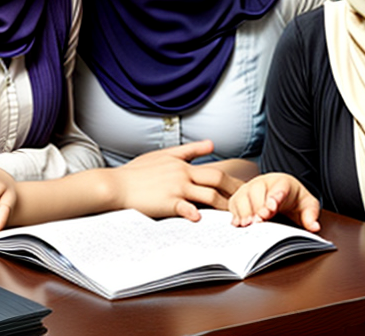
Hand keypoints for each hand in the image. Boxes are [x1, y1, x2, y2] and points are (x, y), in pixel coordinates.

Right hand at [113, 140, 242, 221]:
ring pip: (208, 195)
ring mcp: (175, 188)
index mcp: (180, 163)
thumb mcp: (162, 155)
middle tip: (248, 202)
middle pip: (217, 178)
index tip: (245, 188)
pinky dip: (197, 214)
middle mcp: (181, 173)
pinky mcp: (167, 202)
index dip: (232, 179)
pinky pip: (186, 208)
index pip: (213, 168)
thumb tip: (211, 144)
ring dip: (225, 207)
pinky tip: (204, 220)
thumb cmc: (136, 173)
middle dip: (236, 190)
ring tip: (236, 218)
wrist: (116, 185)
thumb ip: (187, 150)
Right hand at [228, 173, 320, 231]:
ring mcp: (249, 188)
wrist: (281, 191)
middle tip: (258, 221)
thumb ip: (311, 215)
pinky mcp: (240, 196)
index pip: (279, 187)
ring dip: (244, 211)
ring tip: (246, 224)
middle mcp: (263, 182)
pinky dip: (235, 213)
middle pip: (257, 191)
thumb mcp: (307, 205)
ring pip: (243, 196)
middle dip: (257, 207)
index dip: (274, 197)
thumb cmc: (294, 199)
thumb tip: (314, 227)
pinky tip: (237, 224)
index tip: (271, 208)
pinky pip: (234, 203)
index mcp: (283, 183)